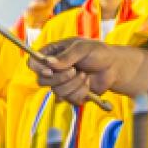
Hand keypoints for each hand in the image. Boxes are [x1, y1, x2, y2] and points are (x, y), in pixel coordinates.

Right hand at [32, 39, 147, 104]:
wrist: (114, 67)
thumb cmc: (98, 52)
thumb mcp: (83, 48)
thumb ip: (66, 56)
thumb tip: (49, 63)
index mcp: (52, 54)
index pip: (33, 63)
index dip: (38, 68)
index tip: (49, 70)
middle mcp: (54, 70)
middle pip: (41, 80)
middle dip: (59, 78)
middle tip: (75, 71)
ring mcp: (61, 83)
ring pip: (56, 91)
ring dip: (73, 84)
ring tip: (85, 75)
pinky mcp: (71, 95)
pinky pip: (69, 99)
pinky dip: (81, 92)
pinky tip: (88, 84)